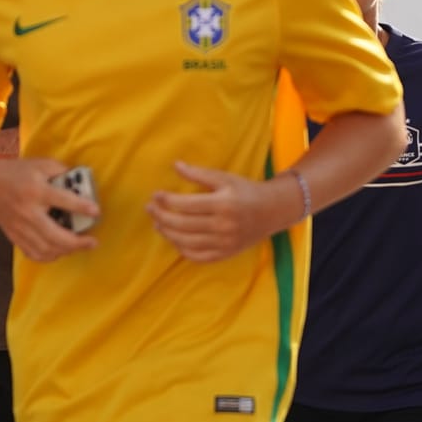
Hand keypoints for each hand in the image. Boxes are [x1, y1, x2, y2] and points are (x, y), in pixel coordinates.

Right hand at [0, 155, 99, 262]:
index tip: (96, 212)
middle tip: (93, 242)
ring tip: (78, 246)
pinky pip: (33, 254)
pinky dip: (49, 256)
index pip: (63, 200)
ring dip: (65, 251)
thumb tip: (82, 183)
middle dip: (77, 242)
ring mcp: (19, 227)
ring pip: (45, 249)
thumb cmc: (17, 172)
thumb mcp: (40, 164)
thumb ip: (62, 172)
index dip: (82, 207)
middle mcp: (28, 211)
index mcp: (35, 190)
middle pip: (55, 235)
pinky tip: (59, 251)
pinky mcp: (14, 236)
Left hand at [148, 161, 298, 262]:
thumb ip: (198, 173)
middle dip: (161, 216)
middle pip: (182, 225)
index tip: (155, 195)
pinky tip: (173, 239)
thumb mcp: (224, 178)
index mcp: (223, 204)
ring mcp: (225, 243)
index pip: (186, 205)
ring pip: (187, 242)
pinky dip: (182, 249)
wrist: (272, 211)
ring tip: (157, 223)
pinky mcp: (225, 254)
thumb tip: (175, 165)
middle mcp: (223, 226)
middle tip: (150, 209)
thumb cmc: (245, 191)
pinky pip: (198, 256)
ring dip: (167, 233)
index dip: (166, 200)